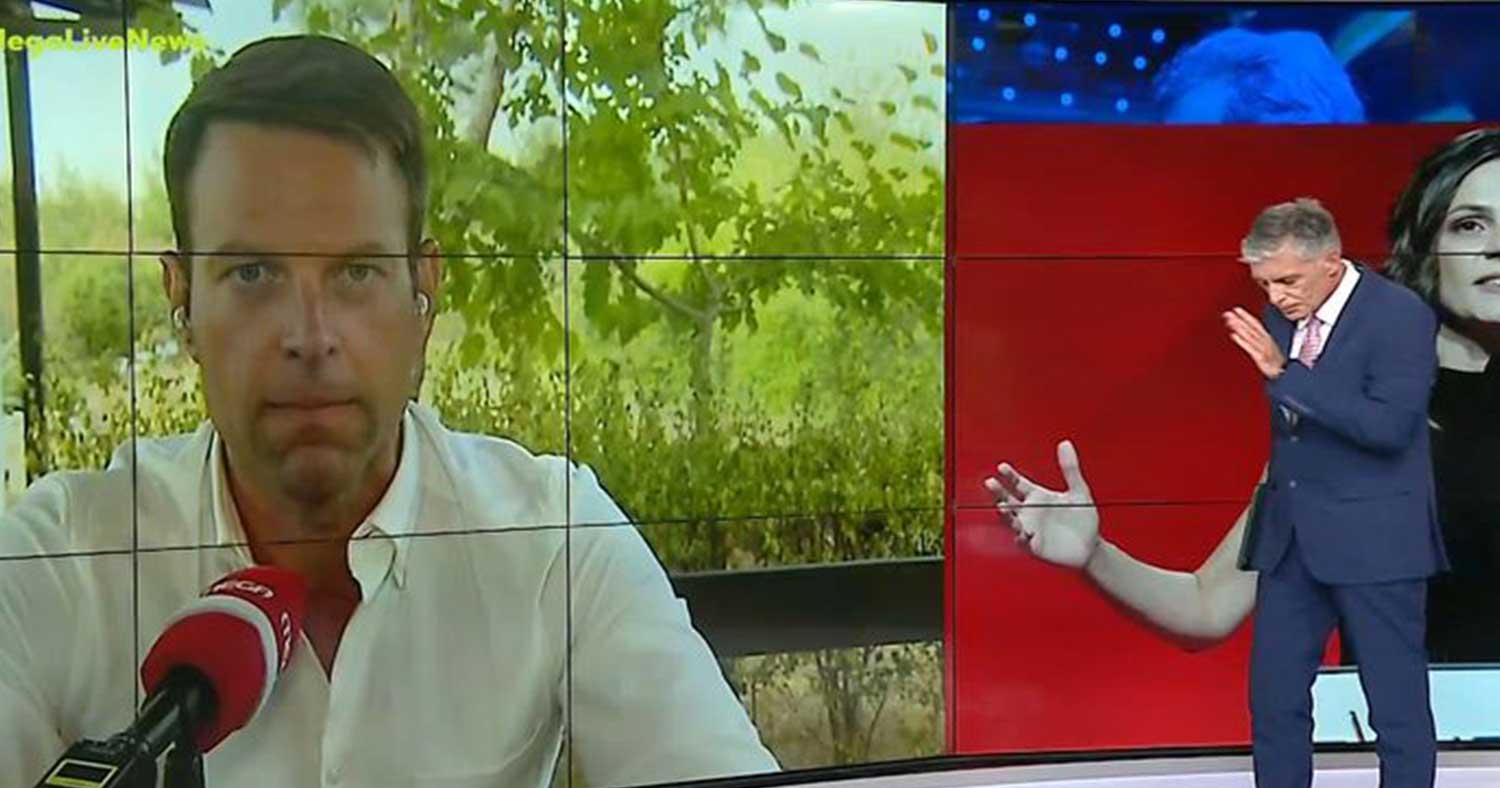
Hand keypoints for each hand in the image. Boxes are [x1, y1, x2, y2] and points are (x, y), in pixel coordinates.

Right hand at [983, 440, 1099, 568]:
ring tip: (1002, 506)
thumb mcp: (1079, 491)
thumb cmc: (1084, 519)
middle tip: (991, 483)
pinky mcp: (1034, 545)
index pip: (1018, 483)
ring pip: (1010, 520)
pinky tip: (1023, 532)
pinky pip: (1023, 541)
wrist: (1090, 547)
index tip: (1002, 467)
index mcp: (1039, 496)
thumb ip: (1070, 468)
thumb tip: (1065, 444)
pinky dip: (1021, 537)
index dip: (1009, 475)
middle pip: (1007, 499)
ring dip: (1005, 514)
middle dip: (998, 491)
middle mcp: (1031, 512)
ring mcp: (1030, 528)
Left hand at [1223, 307, 1286, 378]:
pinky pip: (1250, 348)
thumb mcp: (1267, 347)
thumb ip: (1258, 338)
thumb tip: (1246, 331)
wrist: (1284, 373)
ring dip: (1239, 327)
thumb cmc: (1275, 361)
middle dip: (1239, 320)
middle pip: (1251, 328)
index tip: (1236, 309)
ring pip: (1250, 335)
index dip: (1246, 316)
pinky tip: (1234, 336)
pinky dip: (1242, 341)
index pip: (1255, 324)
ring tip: (1229, 321)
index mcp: (1266, 337)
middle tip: (1228, 313)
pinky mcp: (1260, 357)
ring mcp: (1262, 348)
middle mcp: (1264, 341)